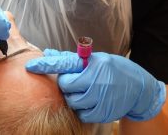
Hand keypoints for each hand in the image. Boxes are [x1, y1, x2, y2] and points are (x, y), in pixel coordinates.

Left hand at [26, 49, 165, 122]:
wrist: (138, 88)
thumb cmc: (113, 69)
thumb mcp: (95, 59)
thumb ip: (71, 59)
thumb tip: (49, 53)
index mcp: (92, 65)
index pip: (64, 65)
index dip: (45, 65)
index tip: (30, 66)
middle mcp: (95, 81)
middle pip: (65, 85)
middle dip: (66, 83)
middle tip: (76, 80)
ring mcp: (99, 99)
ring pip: (72, 101)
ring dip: (73, 96)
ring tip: (85, 90)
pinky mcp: (102, 113)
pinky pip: (82, 114)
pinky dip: (82, 108)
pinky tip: (90, 100)